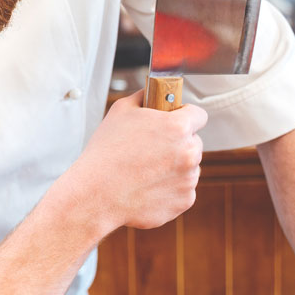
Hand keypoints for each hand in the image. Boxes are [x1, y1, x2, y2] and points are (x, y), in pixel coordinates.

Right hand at [65, 90, 206, 234]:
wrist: (96, 194)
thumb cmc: (106, 152)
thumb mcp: (120, 110)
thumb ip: (144, 96)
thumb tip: (153, 93)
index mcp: (177, 127)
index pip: (199, 115)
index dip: (185, 115)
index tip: (176, 120)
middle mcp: (189, 153)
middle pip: (194, 142)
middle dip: (178, 143)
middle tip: (153, 149)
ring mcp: (189, 179)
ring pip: (190, 167)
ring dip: (175, 167)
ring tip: (146, 170)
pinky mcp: (184, 201)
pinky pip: (183, 190)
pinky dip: (170, 189)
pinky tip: (148, 186)